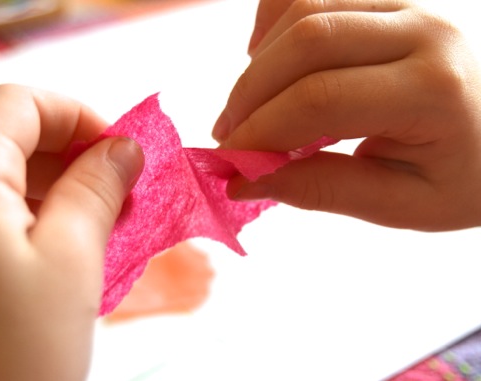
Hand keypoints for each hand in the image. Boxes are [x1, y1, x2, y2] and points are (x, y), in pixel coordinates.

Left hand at [0, 85, 143, 380]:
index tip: (123, 154)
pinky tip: (63, 250)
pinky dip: (29, 217)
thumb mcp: (71, 259)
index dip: (80, 118)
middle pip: (8, 137)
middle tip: (123, 197)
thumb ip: (98, 188)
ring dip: (56, 190)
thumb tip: (123, 148)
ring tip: (101, 228)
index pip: (22, 104)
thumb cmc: (10, 353)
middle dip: (74, 157)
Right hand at [213, 0, 480, 230]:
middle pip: (306, 41)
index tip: (229, 162)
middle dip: (250, 93)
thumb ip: (324, 190)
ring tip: (246, 106)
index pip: (321, 99)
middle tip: (228, 136)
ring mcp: (409, 2)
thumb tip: (246, 179)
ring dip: (260, 60)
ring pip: (306, 8)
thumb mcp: (405, 203)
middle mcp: (423, 29)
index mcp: (433, 89)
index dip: (260, 131)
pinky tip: (268, 58)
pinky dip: (276, 21)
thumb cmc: (465, 175)